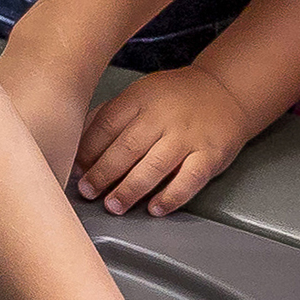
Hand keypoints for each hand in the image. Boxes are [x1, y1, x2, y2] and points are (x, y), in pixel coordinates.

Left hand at [76, 66, 256, 215]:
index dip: (87, 151)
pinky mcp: (210, 154)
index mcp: (140, 99)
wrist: (226, 91)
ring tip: (113, 205)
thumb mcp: (140, 94)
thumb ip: (110, 116)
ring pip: (155, 166)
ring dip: (130, 189)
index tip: (74, 171)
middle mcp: (163, 116)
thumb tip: (77, 146)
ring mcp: (188, 136)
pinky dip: (171, 197)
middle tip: (87, 192)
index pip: (107, 125)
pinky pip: (189, 180)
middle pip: (127, 147)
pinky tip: (154, 209)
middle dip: (103, 173)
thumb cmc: (174, 98)